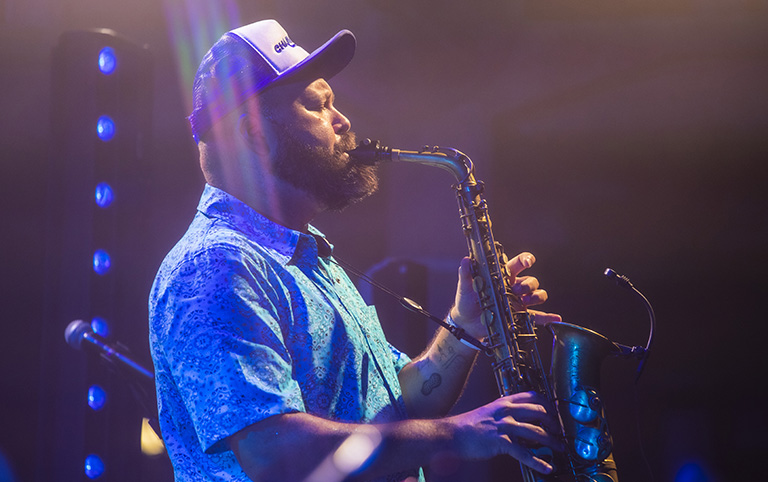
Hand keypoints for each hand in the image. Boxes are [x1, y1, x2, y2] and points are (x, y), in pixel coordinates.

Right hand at [448, 391, 563, 473]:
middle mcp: (506, 411)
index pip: (532, 395)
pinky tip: (546, 467)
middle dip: (554, 422)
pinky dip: (538, 461)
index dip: (547, 403)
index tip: (554, 412)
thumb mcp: (489, 412)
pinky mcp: (501, 442)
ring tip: (559, 448)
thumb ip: (505, 412)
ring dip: (551, 441)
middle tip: (559, 431)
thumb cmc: (468, 426)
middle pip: (539, 411)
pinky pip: (524, 453)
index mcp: (504, 402)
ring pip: (536, 432)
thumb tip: (521, 419)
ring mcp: (504, 426)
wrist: (452, 435)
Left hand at [451, 253, 561, 338]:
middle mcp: (513, 287)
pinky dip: (547, 317)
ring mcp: (518, 301)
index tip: (528, 261)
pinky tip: (555, 318)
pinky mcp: (520, 315)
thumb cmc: (467, 301)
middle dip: (528, 284)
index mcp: (502, 277)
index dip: (525, 260)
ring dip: (536, 296)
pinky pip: (537, 316)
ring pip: (537, 294)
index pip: (517, 264)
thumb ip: (466, 273)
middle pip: (531, 280)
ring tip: (525, 302)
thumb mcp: (465, 287)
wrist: (467, 323)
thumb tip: (466, 260)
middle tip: (517, 290)